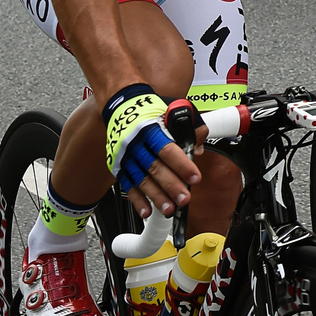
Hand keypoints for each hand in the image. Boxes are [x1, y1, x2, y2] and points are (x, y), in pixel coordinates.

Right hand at [102, 85, 201, 218]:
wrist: (122, 105)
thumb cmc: (153, 109)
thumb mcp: (176, 109)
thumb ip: (191, 127)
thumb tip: (198, 148)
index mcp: (151, 128)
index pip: (168, 149)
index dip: (182, 165)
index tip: (194, 178)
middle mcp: (136, 143)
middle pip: (155, 167)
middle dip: (171, 185)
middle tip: (184, 199)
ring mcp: (125, 156)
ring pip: (141, 179)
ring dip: (155, 196)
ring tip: (169, 209)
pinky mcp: (118, 165)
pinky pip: (128, 185)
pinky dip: (137, 199)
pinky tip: (146, 210)